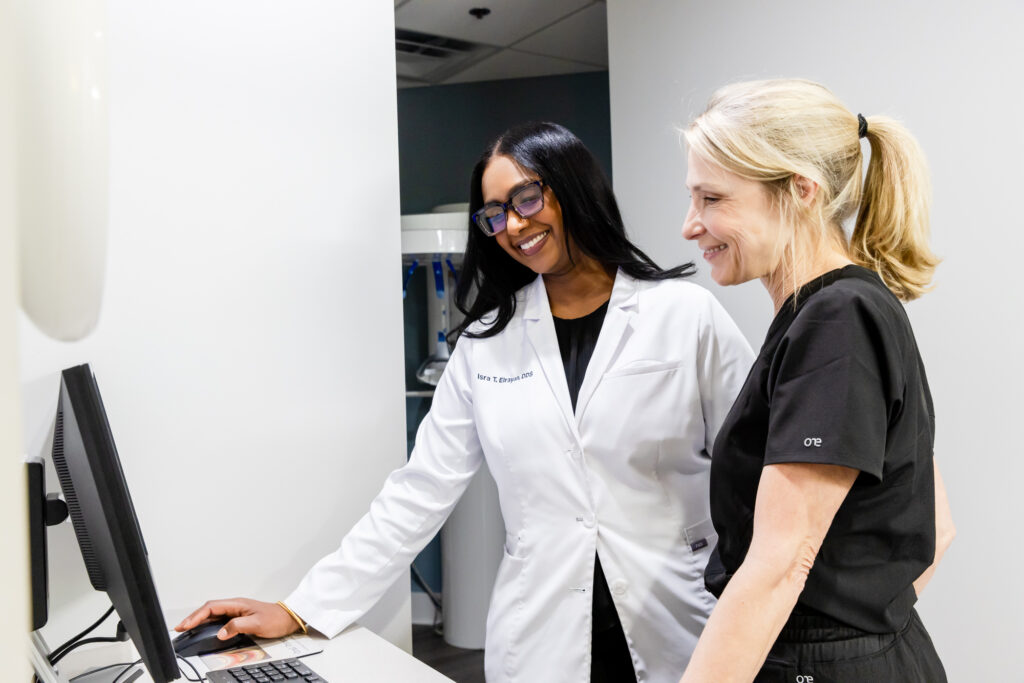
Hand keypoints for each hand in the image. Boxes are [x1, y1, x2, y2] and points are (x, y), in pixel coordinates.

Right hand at [175, 598, 301, 639]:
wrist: (288, 618)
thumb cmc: (275, 618)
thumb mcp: (256, 623)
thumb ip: (237, 626)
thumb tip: (221, 632)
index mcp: (236, 603)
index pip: (211, 607)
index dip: (196, 616)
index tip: (186, 625)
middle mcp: (234, 606)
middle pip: (208, 610)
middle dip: (192, 618)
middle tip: (179, 628)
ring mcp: (236, 611)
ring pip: (212, 614)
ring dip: (198, 620)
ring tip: (186, 629)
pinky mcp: (238, 618)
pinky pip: (218, 619)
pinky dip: (207, 624)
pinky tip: (202, 629)